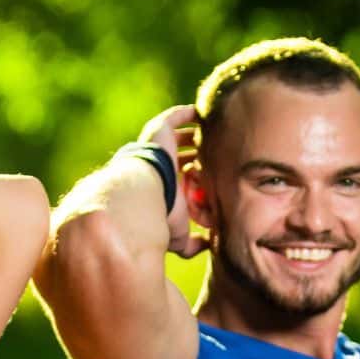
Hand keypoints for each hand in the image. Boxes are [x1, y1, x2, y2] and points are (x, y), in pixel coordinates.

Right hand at [138, 105, 208, 258]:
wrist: (143, 194)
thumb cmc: (160, 217)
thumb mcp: (180, 236)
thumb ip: (193, 245)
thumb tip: (208, 246)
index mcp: (164, 189)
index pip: (181, 181)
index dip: (197, 179)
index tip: (214, 179)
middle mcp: (160, 168)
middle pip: (181, 158)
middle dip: (197, 156)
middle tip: (216, 155)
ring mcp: (158, 148)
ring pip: (180, 138)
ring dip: (195, 136)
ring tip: (213, 133)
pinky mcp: (159, 131)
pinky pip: (175, 118)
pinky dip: (188, 114)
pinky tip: (203, 112)